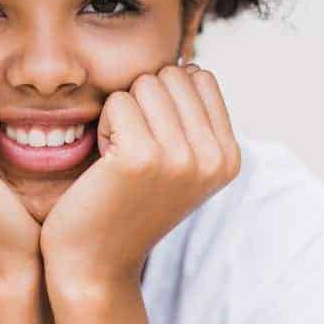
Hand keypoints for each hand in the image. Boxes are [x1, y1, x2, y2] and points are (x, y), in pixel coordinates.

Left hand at [39, 64, 241, 285]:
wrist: (93, 261)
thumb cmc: (124, 202)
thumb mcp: (178, 162)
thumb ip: (192, 118)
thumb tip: (188, 62)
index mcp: (230, 156)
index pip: (199, 76)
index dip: (164, 98)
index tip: (153, 142)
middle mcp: (215, 157)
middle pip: (171, 74)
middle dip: (142, 102)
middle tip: (131, 151)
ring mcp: (182, 158)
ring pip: (144, 83)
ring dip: (122, 113)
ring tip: (119, 157)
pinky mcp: (142, 157)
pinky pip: (118, 101)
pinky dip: (103, 125)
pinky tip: (104, 163)